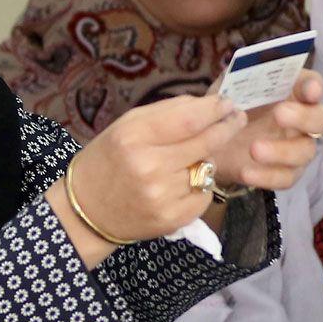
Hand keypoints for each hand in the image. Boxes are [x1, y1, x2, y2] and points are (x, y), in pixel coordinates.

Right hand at [46, 94, 247, 265]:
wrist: (86, 210)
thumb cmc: (108, 160)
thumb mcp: (126, 126)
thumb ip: (166, 112)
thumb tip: (207, 103)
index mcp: (134, 137)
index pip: (189, 119)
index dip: (214, 109)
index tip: (227, 102)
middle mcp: (149, 166)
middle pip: (206, 142)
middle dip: (227, 127)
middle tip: (236, 118)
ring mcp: (162, 195)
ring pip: (207, 167)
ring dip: (205, 159)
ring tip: (187, 158)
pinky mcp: (172, 219)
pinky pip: (205, 194)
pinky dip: (200, 186)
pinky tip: (181, 184)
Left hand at [209, 69, 322, 191]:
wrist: (209, 143)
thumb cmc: (227, 107)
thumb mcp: (228, 86)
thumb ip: (240, 73)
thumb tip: (248, 63)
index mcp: (292, 92)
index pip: (312, 85)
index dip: (314, 86)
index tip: (309, 89)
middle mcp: (302, 119)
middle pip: (321, 119)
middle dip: (304, 116)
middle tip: (280, 114)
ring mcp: (297, 148)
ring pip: (305, 151)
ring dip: (282, 151)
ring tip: (254, 149)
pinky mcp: (285, 173)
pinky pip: (286, 178)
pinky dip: (267, 176)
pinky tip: (247, 172)